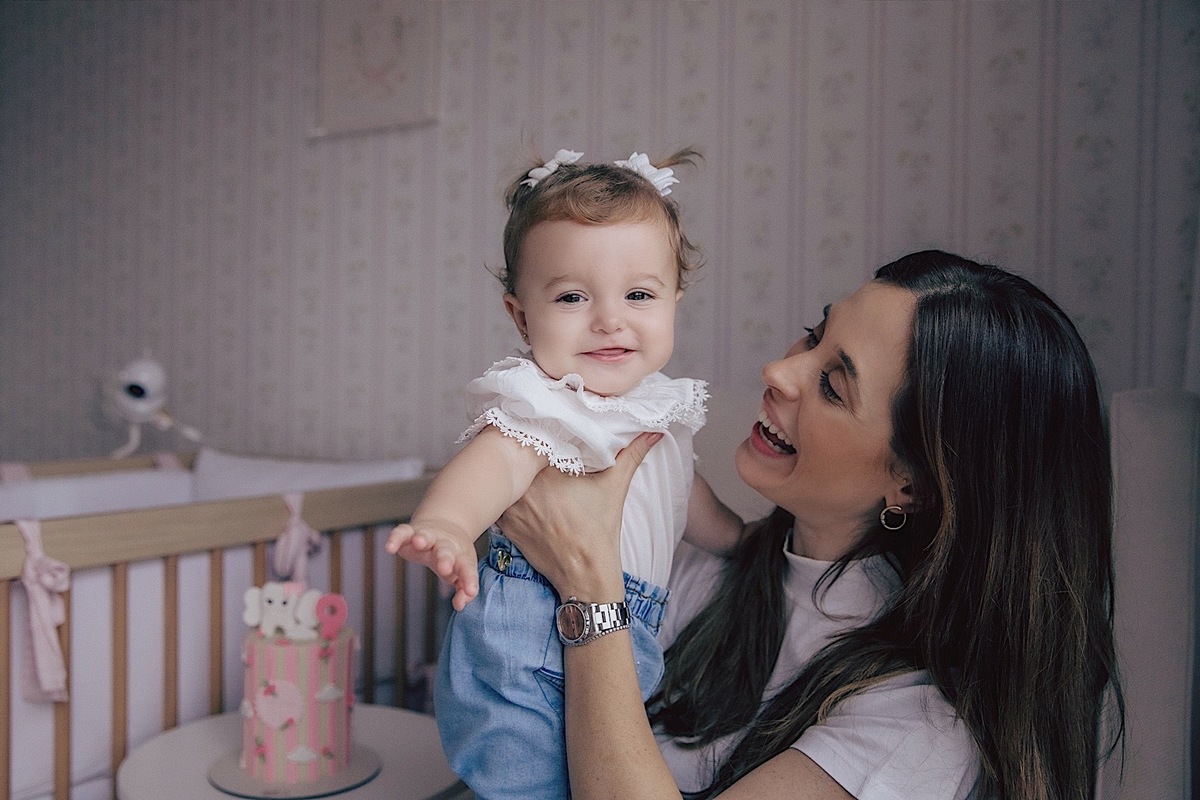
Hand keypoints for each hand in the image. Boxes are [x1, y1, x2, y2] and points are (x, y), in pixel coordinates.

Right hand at [386, 521, 478, 610]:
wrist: (447, 525)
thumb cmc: (454, 556)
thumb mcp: (462, 572)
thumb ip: (463, 590)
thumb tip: (460, 605)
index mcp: (460, 556)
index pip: (466, 568)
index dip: (469, 579)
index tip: (470, 591)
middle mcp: (445, 545)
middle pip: (446, 551)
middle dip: (445, 559)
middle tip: (444, 568)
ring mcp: (429, 536)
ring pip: (426, 536)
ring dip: (423, 538)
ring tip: (419, 542)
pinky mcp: (411, 532)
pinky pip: (402, 532)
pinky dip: (396, 537)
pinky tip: (390, 547)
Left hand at [498, 432, 661, 599]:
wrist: (584, 573)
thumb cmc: (600, 530)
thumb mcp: (616, 486)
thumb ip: (631, 454)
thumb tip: (652, 433)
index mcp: (549, 471)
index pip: (538, 439)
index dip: (543, 433)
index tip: (550, 431)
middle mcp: (525, 486)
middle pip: (520, 459)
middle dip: (528, 454)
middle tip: (539, 449)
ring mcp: (512, 506)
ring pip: (509, 479)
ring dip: (516, 475)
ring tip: (527, 470)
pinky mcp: (506, 524)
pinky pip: (502, 501)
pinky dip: (511, 496)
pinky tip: (523, 494)